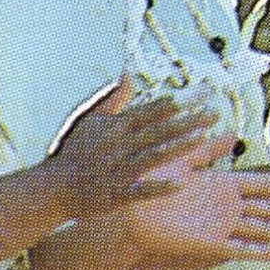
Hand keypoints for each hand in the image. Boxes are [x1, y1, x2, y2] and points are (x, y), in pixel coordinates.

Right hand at [43, 75, 216, 216]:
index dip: (181, 100)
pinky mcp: (117, 194)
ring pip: (153, 155)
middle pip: (159, 130)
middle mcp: (121, 145)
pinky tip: (180, 184)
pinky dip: (159, 187)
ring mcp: (119, 170)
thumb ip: (114, 98)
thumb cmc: (75, 152)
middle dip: (188, 120)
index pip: (154, 109)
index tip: (204, 92)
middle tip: (215, 113)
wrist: (55, 187)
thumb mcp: (91, 119)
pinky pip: (140, 190)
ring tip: (203, 138)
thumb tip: (128, 74)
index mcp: (117, 126)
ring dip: (178, 146)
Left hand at [124, 134, 269, 262]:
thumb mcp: (183, 155)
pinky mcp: (207, 244)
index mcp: (223, 185)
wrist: (127, 205)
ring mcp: (220, 226)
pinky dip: (259, 250)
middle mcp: (227, 207)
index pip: (264, 184)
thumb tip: (231, 132)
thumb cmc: (150, 178)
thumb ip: (208, 146)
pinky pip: (239, 248)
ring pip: (263, 229)